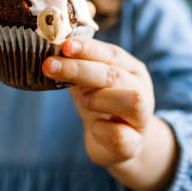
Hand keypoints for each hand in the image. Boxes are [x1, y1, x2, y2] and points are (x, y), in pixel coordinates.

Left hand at [43, 38, 177, 190]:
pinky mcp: (133, 145)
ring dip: (100, 98)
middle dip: (80, 69)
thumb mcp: (90, 84)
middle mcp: (141, 90)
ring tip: (83, 100)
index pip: (112, 54)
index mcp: (131, 70)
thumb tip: (50, 55)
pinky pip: (121, 136)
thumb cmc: (103, 105)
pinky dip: (103, 130)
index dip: (88, 49)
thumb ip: (77, 69)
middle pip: (116, 75)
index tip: (64, 45)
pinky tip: (94, 127)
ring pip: (132, 101)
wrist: (121, 143)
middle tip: (50, 66)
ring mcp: (141, 119)